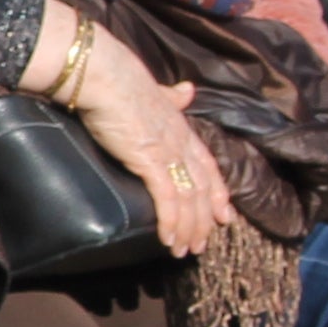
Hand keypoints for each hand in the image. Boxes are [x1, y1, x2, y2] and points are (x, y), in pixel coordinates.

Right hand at [61, 39, 237, 256]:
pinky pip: (169, 199)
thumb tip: (186, 90)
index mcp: (182, 128)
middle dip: (204, 220)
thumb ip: (170, 95)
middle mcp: (181, 143)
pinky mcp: (151, 160)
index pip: (208, 166)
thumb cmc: (120, 80)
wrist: (103, 75)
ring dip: (190, 229)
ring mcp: (169, 152)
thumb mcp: (153, 90)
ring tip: (185, 251)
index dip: (218, 192)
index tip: (224, 215)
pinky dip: (172, 222)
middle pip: (203, 188)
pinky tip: (169, 239)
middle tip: (202, 244)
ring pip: (191, 199)